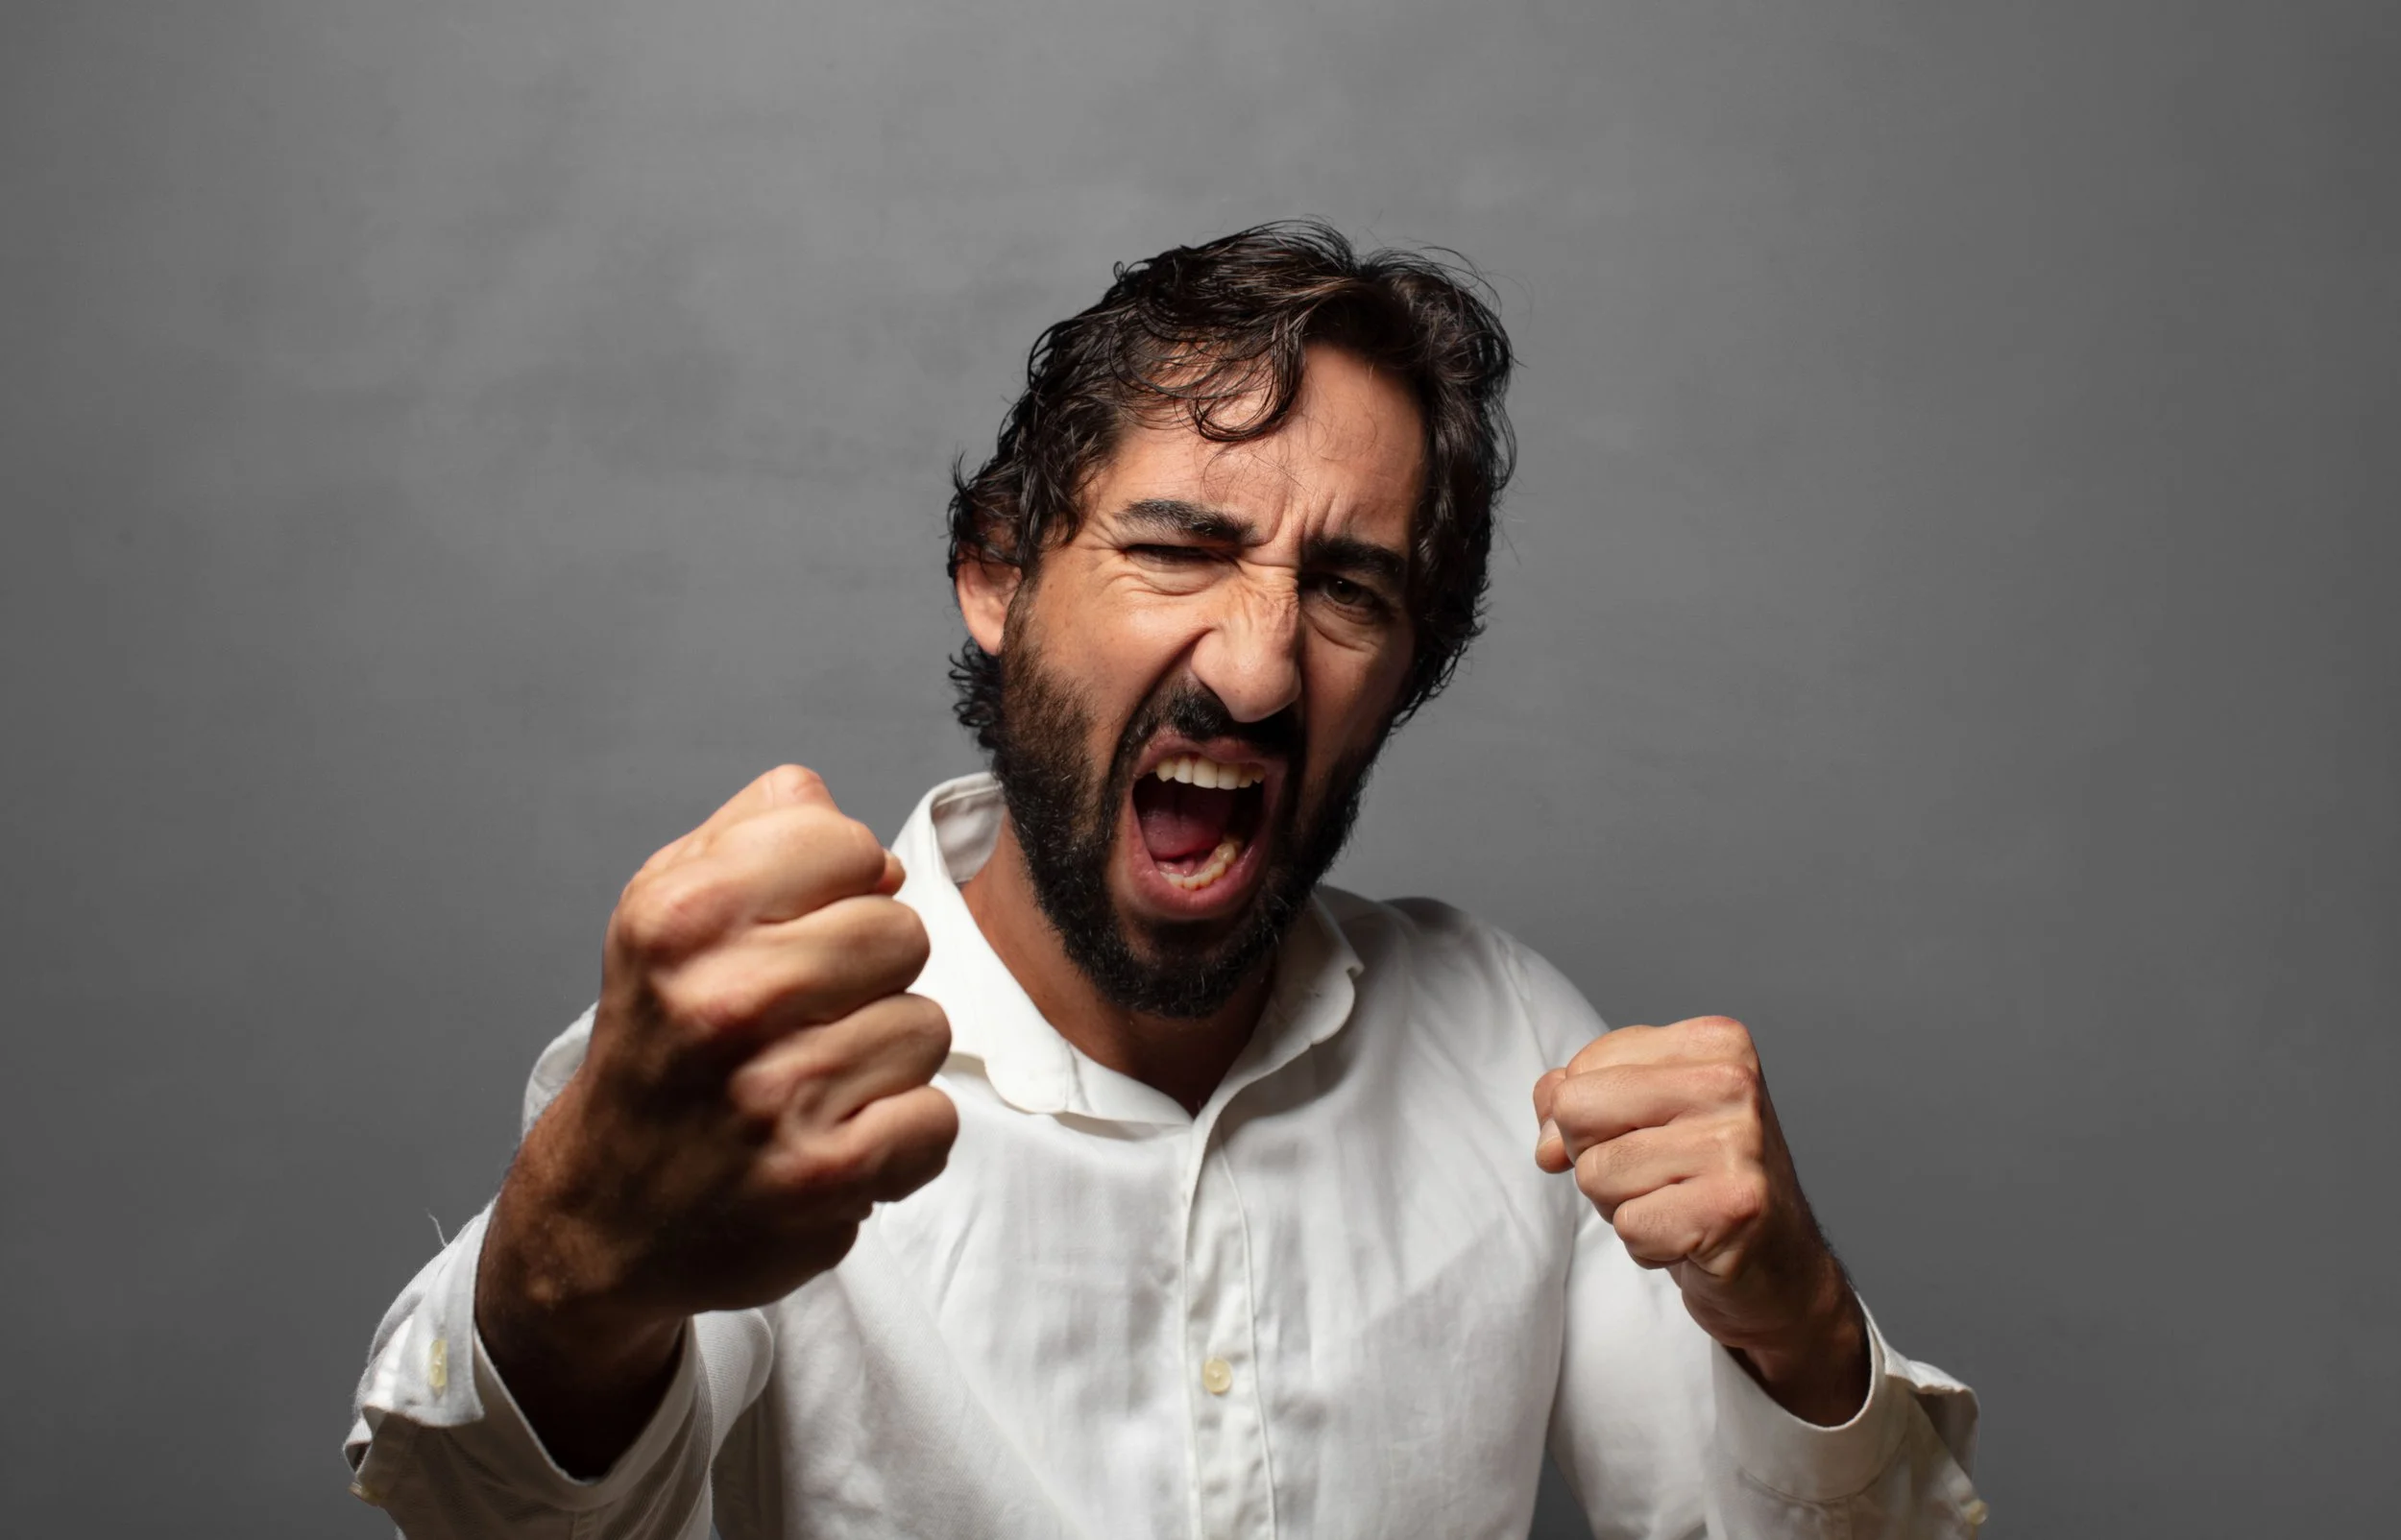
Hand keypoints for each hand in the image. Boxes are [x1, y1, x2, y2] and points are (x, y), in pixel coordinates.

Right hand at [477, 765, 957, 1470]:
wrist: (608, 1212)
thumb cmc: (662, 1044)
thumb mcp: (666, 911)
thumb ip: (754, 831)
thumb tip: (844, 820)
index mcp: (682, 918)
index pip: (851, 845)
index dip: (844, 884)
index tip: (799, 929)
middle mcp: (722, 1001)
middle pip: (903, 933)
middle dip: (871, 973)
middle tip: (807, 1017)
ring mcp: (774, 1097)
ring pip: (927, 1026)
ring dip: (885, 1058)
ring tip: (815, 1080)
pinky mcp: (822, 1179)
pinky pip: (935, 1120)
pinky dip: (901, 1137)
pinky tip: (837, 1138)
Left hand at [1533, 1016, 1867, 1424]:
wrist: (1782, 1269)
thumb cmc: (1701, 1183)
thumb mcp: (1640, 1116)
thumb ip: (1578, 1098)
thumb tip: (1547, 1132)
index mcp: (1713, 1042)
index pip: (1580, 1071)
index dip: (1586, 1121)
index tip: (1641, 1140)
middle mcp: (1732, 1081)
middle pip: (1577, 1113)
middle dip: (1597, 1160)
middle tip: (1658, 1178)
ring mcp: (1738, 1143)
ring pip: (1597, 1174)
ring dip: (1623, 1207)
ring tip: (1678, 1206)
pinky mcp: (1735, 1207)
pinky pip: (1629, 1226)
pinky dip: (1648, 1246)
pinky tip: (1693, 1239)